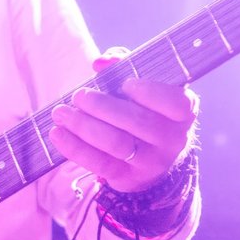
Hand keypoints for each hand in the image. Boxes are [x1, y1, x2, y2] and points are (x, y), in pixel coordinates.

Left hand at [49, 47, 198, 192]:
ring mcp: (151, 162)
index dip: (151, 92)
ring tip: (61, 112)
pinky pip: (99, 163)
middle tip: (79, 95)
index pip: (177, 103)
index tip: (125, 83)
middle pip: (137, 122)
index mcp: (183, 112)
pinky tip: (57, 133)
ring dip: (84, 126)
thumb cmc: (144, 110)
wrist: (150, 161)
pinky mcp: (127, 177)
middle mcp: (172, 139)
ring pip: (116, 143)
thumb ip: (125, 66)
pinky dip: (74, 147)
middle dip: (102, 106)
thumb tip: (102, 62)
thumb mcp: (143, 87)